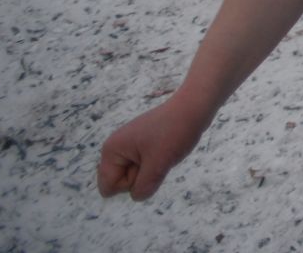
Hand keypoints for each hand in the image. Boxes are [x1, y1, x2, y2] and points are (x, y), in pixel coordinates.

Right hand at [97, 93, 211, 200]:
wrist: (194, 107)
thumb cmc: (174, 133)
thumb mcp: (158, 165)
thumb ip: (143, 186)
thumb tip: (137, 196)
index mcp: (111, 150)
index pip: (108, 187)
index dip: (130, 184)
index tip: (146, 165)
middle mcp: (116, 147)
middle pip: (121, 182)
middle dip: (141, 176)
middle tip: (157, 156)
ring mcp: (129, 145)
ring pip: (136, 174)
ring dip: (151, 170)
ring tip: (164, 151)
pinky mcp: (143, 144)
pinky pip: (145, 165)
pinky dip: (157, 162)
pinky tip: (167, 148)